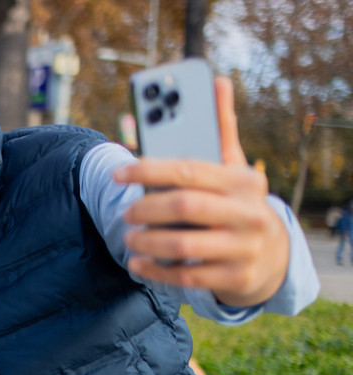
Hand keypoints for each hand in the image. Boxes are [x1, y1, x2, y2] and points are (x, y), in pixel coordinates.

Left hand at [115, 77, 289, 306]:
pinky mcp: (235, 277)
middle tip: (125, 211)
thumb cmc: (238, 202)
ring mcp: (243, 248)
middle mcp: (247, 213)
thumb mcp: (234, 166)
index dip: (148, 169)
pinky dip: (156, 270)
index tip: (118, 171)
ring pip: (184, 244)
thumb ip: (219, 128)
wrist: (272, 256)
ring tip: (130, 237)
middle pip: (184, 207)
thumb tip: (216, 80)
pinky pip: (187, 277)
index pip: (188, 170)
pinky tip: (138, 262)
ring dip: (148, 240)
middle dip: (147, 208)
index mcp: (243, 180)